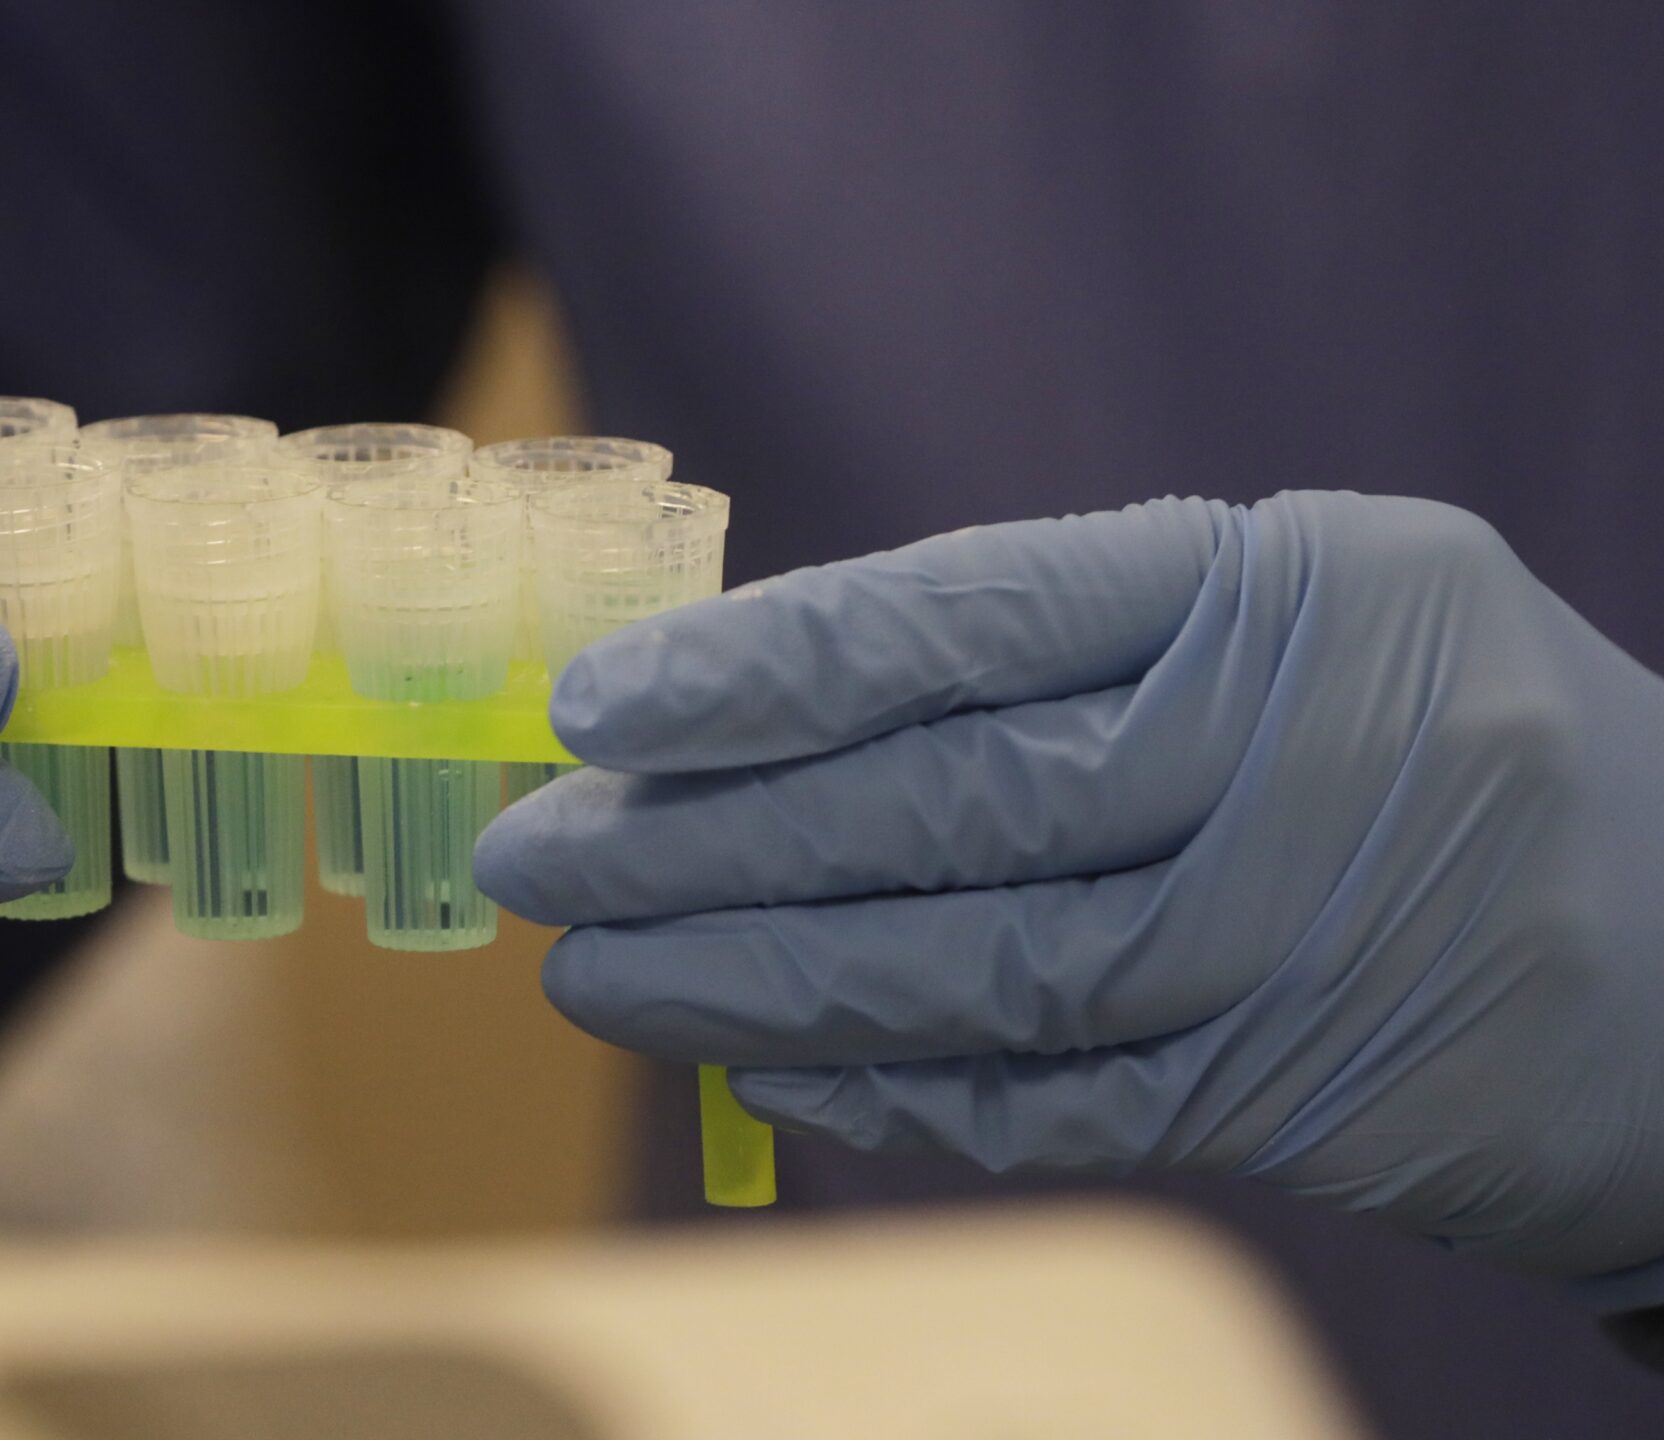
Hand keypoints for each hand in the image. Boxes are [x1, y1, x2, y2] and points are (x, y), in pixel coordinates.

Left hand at [478, 493, 1663, 1290]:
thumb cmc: (1434, 732)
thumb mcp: (1301, 609)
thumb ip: (1066, 647)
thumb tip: (760, 715)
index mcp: (1283, 586)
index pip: (969, 619)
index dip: (766, 669)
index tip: (601, 707)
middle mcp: (1293, 756)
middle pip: (941, 805)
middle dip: (706, 838)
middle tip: (539, 858)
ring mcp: (1299, 941)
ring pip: (973, 973)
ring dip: (755, 983)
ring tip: (595, 976)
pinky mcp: (1294, 1097)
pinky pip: (1048, 1105)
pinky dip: (888, 1092)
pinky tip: (754, 1071)